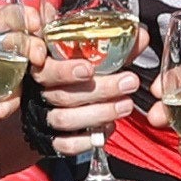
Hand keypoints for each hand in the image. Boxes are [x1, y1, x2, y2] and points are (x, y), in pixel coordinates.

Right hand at [23, 35, 146, 150]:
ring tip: (126, 105)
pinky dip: (88, 139)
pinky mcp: (50, 140)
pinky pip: (65, 144)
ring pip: (65, 119)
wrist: (55, 106)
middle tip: (129, 82)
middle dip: (100, 90)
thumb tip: (141, 36)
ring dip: (100, 113)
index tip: (90, 68)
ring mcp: (43, 118)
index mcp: (43, 67)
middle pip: (62, 95)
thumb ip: (114, 47)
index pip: (46, 69)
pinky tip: (108, 128)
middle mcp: (39, 93)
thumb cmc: (76, 74)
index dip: (65, 70)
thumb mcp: (91, 56)